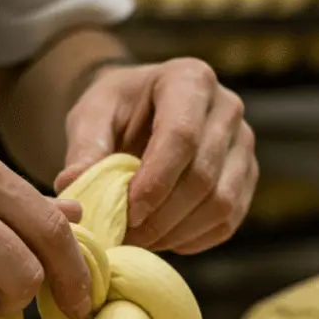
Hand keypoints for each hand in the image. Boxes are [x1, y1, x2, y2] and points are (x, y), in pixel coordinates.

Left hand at [55, 57, 258, 253]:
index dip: (154, 183)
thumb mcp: (92, 116)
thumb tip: (73, 184)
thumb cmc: (116, 111)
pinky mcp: (246, 176)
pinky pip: (228, 220)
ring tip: (141, 240)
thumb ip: (84, 148)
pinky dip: (194, 239)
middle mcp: (227, 107)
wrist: (142, 113)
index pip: (181, 137)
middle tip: (125, 236)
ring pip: (220, 203)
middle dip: (161, 216)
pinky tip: (163, 238)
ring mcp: (243, 143)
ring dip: (177, 232)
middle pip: (202, 175)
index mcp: (189, 79)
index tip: (127, 214)